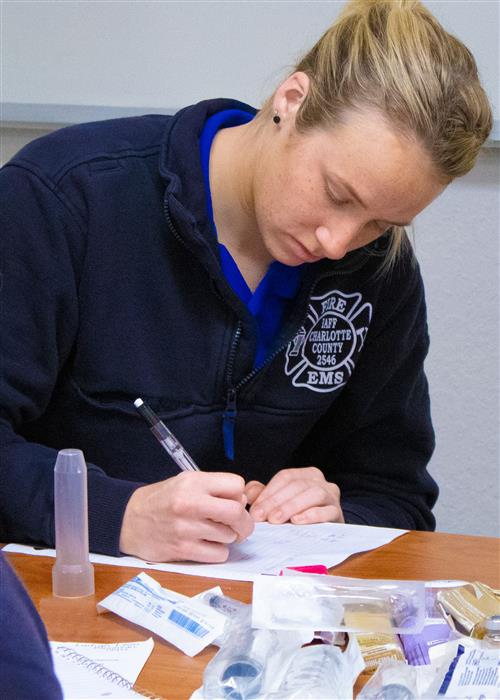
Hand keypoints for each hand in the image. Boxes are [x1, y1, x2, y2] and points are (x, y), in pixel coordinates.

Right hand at [119, 472, 253, 562]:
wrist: (128, 520)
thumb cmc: (161, 501)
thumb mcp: (185, 482)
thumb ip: (213, 488)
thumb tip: (243, 501)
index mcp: (193, 482)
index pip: (236, 485)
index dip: (239, 495)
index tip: (233, 502)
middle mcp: (190, 503)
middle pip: (236, 512)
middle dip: (244, 522)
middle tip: (240, 527)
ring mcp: (185, 528)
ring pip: (229, 536)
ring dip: (227, 538)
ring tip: (213, 533)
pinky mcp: (182, 550)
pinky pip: (217, 554)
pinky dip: (218, 552)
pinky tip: (207, 545)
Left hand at [245, 467, 343, 524]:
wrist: (326, 533)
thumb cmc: (299, 515)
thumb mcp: (280, 503)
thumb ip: (263, 495)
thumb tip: (248, 493)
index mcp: (306, 475)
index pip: (285, 477)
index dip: (268, 492)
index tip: (255, 510)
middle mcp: (321, 482)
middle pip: (297, 485)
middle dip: (276, 501)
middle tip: (262, 517)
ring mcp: (332, 496)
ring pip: (313, 494)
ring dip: (292, 506)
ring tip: (276, 519)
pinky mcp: (338, 513)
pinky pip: (327, 511)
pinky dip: (312, 515)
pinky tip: (297, 521)